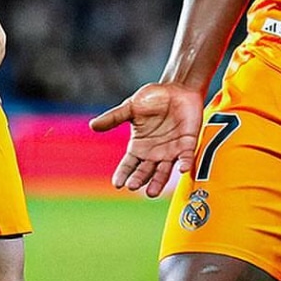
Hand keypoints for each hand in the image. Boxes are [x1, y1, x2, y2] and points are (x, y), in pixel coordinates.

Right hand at [89, 82, 204, 197]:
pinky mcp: (187, 144)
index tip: (117, 184)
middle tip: (133, 186)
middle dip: (139, 179)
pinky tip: (181, 168)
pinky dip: (184, 163)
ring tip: (152, 192)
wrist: (177, 88)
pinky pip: (186, 156)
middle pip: (145, 171)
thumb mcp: (131, 107)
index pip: (129, 164)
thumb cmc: (153, 99)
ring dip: (159, 181)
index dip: (123, 174)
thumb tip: (93, 125)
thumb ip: (114, 118)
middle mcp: (154, 153)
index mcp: (139, 146)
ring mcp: (171, 150)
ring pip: (164, 171)